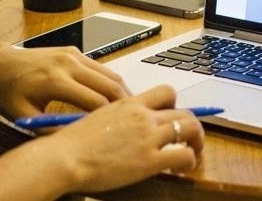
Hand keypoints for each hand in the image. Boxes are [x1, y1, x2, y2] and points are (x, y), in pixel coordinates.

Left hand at [0, 44, 132, 118]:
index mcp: (55, 81)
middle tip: (134, 120)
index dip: (108, 119)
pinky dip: (110, 82)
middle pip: (109, 85)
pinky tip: (111, 96)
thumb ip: (50, 129)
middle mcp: (67, 64)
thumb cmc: (7, 92)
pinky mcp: (74, 51)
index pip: (95, 102)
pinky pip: (100, 68)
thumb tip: (77, 140)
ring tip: (128, 110)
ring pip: (109, 74)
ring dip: (121, 92)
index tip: (116, 131)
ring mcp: (72, 54)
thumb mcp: (23, 116)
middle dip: (124, 104)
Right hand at [40, 84, 205, 191]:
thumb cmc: (71, 143)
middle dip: (192, 125)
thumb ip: (117, 117)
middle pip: (183, 111)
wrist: (64, 157)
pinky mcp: (150, 160)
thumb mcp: (97, 117)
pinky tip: (181, 169)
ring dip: (197, 141)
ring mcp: (148, 137)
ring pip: (190, 128)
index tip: (173, 116)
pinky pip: (184, 155)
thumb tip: (123, 125)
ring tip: (193, 152)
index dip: (175, 104)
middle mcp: (143, 116)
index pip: (166, 92)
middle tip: (190, 138)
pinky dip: (190, 161)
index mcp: (129, 103)